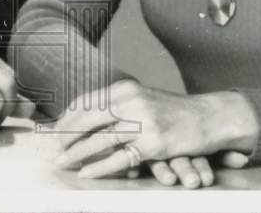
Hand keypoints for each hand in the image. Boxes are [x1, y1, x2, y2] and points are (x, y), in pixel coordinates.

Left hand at [52, 79, 258, 186]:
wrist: (209, 116)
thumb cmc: (173, 111)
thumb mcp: (142, 99)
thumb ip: (118, 105)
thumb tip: (87, 117)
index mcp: (124, 89)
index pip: (87, 102)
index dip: (67, 117)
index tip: (53, 130)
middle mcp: (130, 101)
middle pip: (87, 118)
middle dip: (65, 134)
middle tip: (50, 148)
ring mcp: (142, 121)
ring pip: (99, 139)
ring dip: (76, 152)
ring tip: (62, 161)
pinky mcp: (153, 143)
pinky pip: (120, 157)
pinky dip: (100, 166)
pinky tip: (87, 172)